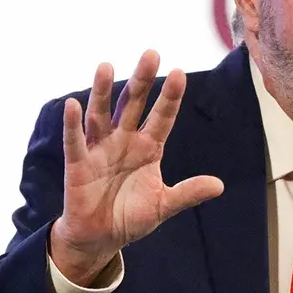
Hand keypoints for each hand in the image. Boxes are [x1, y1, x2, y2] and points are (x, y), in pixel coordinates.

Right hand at [49, 50, 223, 285]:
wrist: (101, 238)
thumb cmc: (131, 216)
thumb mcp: (164, 205)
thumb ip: (188, 193)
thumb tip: (219, 186)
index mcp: (149, 148)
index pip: (162, 117)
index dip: (170, 97)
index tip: (179, 73)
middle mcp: (124, 141)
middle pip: (133, 105)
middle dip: (142, 81)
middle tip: (151, 54)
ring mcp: (100, 149)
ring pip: (102, 114)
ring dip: (102, 91)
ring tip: (106, 66)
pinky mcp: (78, 164)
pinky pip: (76, 141)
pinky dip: (73, 124)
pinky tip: (74, 104)